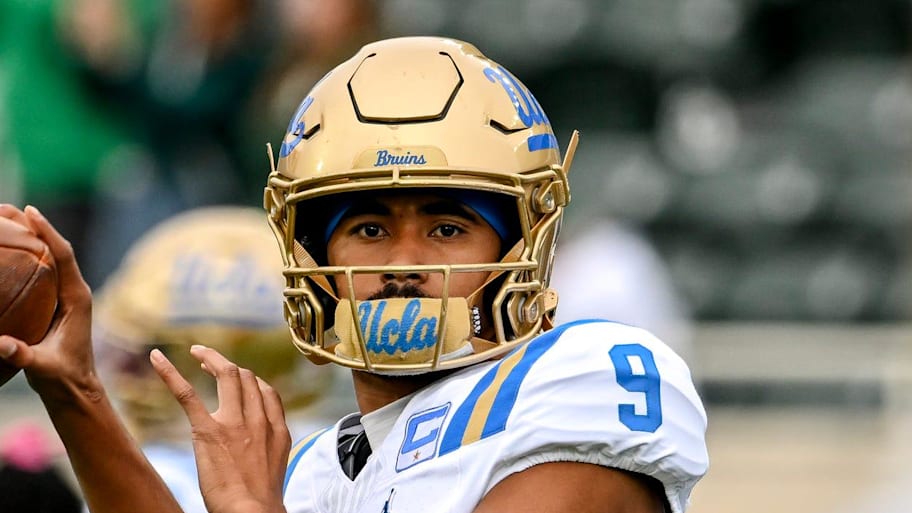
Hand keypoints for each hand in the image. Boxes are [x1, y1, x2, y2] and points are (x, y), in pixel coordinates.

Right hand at [0, 205, 96, 400]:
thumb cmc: (63, 378)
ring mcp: (67, 296)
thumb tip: (1, 345)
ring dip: (33, 239)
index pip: (65, 257)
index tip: (32, 211)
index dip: (48, 233)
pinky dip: (30, 257)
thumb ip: (24, 355)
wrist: (75, 388)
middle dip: (37, 228)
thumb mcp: (43, 367)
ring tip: (10, 218)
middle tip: (12, 207)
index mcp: (78, 298)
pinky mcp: (57, 303)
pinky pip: (45, 273)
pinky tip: (11, 250)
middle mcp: (75, 292)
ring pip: (52, 259)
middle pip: (58, 250)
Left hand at [151, 345, 290, 512]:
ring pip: (226, 375)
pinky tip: (157, 358)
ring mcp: (233, 422)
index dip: (251, 379)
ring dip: (210, 358)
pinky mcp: (207, 431)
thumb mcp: (276, 465)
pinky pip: (188, 394)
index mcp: (276, 428)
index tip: (238, 379)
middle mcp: (257, 419)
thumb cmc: (261, 499)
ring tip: (197, 352)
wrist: (252, 511)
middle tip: (209, 360)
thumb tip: (260, 442)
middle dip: (228, 365)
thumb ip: (269, 444)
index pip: (266, 390)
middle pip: (247, 377)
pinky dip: (170, 372)